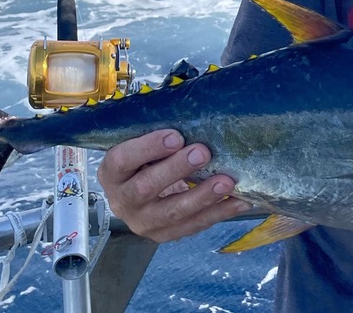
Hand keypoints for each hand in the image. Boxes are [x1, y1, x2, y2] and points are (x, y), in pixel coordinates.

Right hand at [97, 129, 252, 242]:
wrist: (141, 197)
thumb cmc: (146, 161)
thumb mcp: (142, 145)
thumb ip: (160, 136)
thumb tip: (195, 118)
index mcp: (112, 173)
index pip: (122, 160)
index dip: (147, 148)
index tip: (176, 137)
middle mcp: (122, 201)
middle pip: (146, 188)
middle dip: (177, 169)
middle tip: (203, 153)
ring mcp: (143, 222)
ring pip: (172, 212)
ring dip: (202, 196)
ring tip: (227, 181)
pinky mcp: (165, 235)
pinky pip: (193, 225)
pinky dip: (219, 212)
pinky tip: (240, 200)